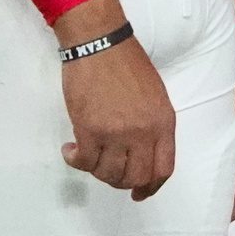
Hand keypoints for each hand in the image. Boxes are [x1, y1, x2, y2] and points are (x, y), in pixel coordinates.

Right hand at [54, 0, 177, 195]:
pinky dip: (75, 161)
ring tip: (88, 157)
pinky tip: (70, 150)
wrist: (100, 42)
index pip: (163, 169)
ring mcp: (117, 134)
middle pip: (136, 177)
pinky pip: (84, 163)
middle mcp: (144, 132)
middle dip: (122, 183)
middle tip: (108, 174)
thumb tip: (142, 153)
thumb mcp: (155, 95)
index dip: (151, 187)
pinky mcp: (90, 130)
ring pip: (109, 174)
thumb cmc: (127, 63)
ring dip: (97, 172)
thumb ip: (153, 125)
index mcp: (164, 122)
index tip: (139, 193)